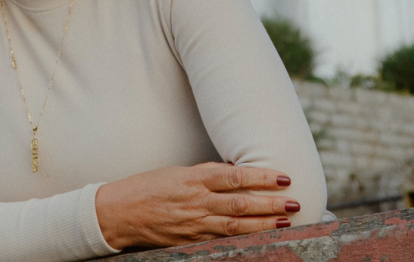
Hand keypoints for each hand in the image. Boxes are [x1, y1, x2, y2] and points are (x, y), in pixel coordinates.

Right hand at [94, 162, 299, 249]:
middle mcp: (196, 202)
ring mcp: (194, 225)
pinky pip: (220, 241)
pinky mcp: (190, 241)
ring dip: (263, 225)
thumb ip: (209, 174)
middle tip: (294, 201)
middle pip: (240, 204)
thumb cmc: (149, 187)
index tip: (283, 177)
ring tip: (286, 221)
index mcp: (194, 179)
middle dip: (270, 204)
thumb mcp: (179, 172)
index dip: (261, 177)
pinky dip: (242, 240)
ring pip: (235, 226)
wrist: (119, 213)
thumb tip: (239, 173)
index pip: (234, 177)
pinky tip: (259, 239)